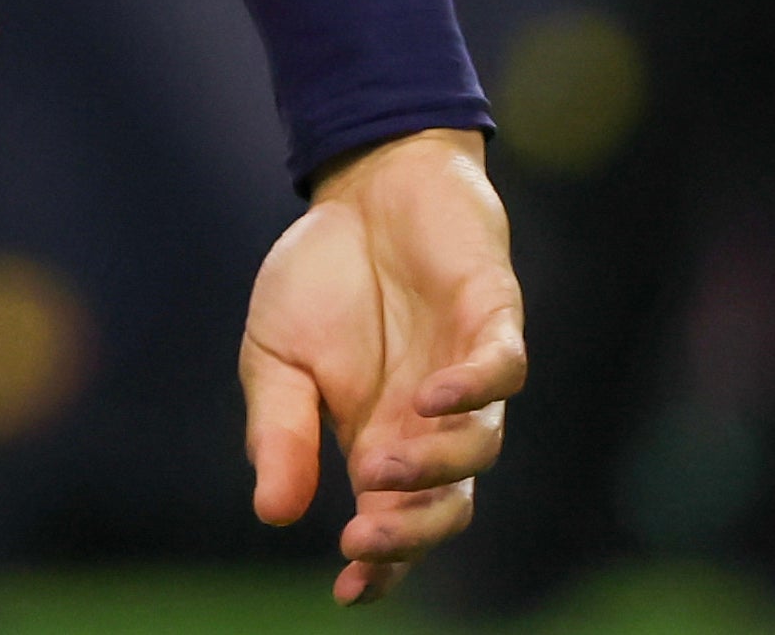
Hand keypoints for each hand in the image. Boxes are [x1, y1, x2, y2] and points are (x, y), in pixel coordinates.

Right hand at [243, 127, 524, 603]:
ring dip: (433, 468)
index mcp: (380, 440)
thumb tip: (273, 515)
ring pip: (480, 449)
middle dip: (412, 535)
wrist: (361, 184)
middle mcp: (433, 422)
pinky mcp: (493, 318)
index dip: (383, 565)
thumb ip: (279, 432)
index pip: (397, 523)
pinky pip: (501, 372)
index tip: (349, 591)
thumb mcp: (274, 358)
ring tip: (378, 464)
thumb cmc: (321, 276)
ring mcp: (467, 373)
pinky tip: (429, 396)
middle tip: (363, 537)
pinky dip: (473, 391)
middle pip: (448, 506)